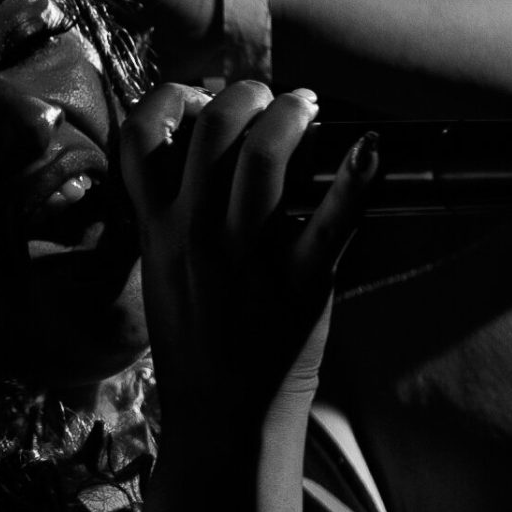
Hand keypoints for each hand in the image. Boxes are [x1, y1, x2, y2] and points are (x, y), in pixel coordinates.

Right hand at [116, 81, 377, 434]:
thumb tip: (199, 157)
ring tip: (307, 109)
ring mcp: (246, 257)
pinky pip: (331, 221)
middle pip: (213, 129)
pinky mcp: (299, 281)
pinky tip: (371, 148)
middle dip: (245, 95)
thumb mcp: (162, 273)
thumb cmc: (196, 342)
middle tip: (269, 98)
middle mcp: (195, 234)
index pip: (140, 137)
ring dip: (291, 115)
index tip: (198, 97)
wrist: (221, 416)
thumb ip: (173, 217)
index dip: (170, 100)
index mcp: (157, 230)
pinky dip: (357, 178)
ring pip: (264, 154)